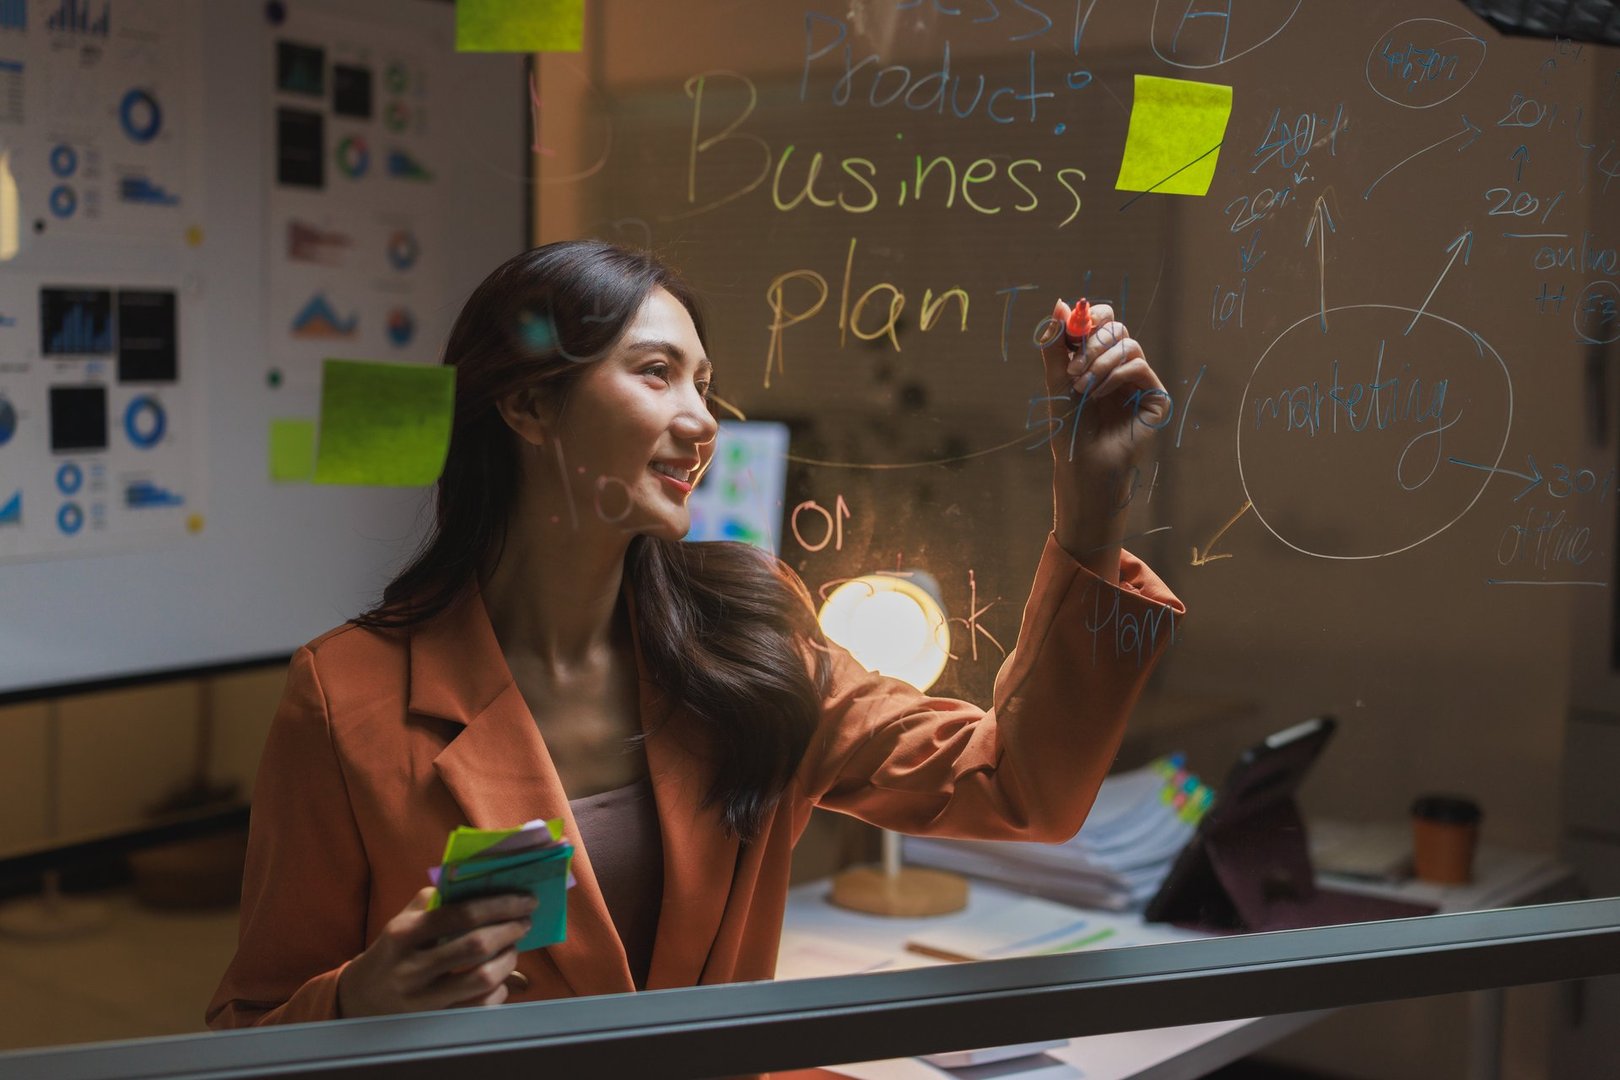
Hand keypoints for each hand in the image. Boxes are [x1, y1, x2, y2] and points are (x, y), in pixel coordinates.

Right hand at [336, 887, 536, 1017]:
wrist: (360, 999)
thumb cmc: (393, 951)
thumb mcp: (403, 921)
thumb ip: (437, 900)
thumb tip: (483, 884)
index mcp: (403, 934)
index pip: (461, 913)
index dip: (500, 904)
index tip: (524, 899)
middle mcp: (411, 967)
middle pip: (476, 946)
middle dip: (510, 929)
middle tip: (525, 921)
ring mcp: (422, 1000)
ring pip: (482, 979)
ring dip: (508, 959)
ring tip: (513, 947)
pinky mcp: (435, 1023)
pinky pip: (480, 1007)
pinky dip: (499, 990)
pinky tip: (500, 978)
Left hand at [1039, 300, 1168, 580]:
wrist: (1082, 464)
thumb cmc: (1068, 427)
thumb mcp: (1056, 380)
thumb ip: (1057, 343)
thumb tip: (1061, 303)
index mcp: (1099, 359)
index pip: (1105, 321)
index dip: (1093, 316)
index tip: (1075, 325)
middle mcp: (1122, 366)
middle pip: (1117, 328)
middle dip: (1092, 343)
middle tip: (1072, 369)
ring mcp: (1140, 381)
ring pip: (1129, 345)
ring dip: (1100, 361)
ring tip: (1081, 387)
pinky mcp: (1154, 397)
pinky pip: (1139, 366)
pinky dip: (1115, 374)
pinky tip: (1097, 393)